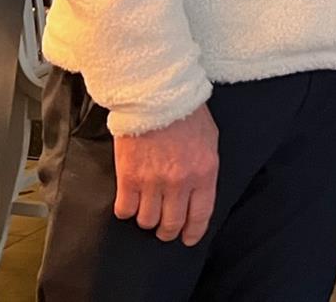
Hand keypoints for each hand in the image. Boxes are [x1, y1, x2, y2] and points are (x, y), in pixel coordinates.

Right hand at [112, 104, 220, 244]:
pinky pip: (125, 210)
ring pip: (147, 220)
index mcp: (204, 172)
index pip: (200, 215)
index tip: (187, 239)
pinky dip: (126, 210)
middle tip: (164, 229)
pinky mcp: (128, 177)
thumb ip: (205, 170)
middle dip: (168, 231)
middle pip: (172, 223)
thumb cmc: (186, 114)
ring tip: (147, 211)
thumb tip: (199, 193)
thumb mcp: (210, 141)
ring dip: (147, 220)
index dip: (193, 232)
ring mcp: (153, 181)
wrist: (157, 96)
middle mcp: (180, 182)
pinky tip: (130, 201)